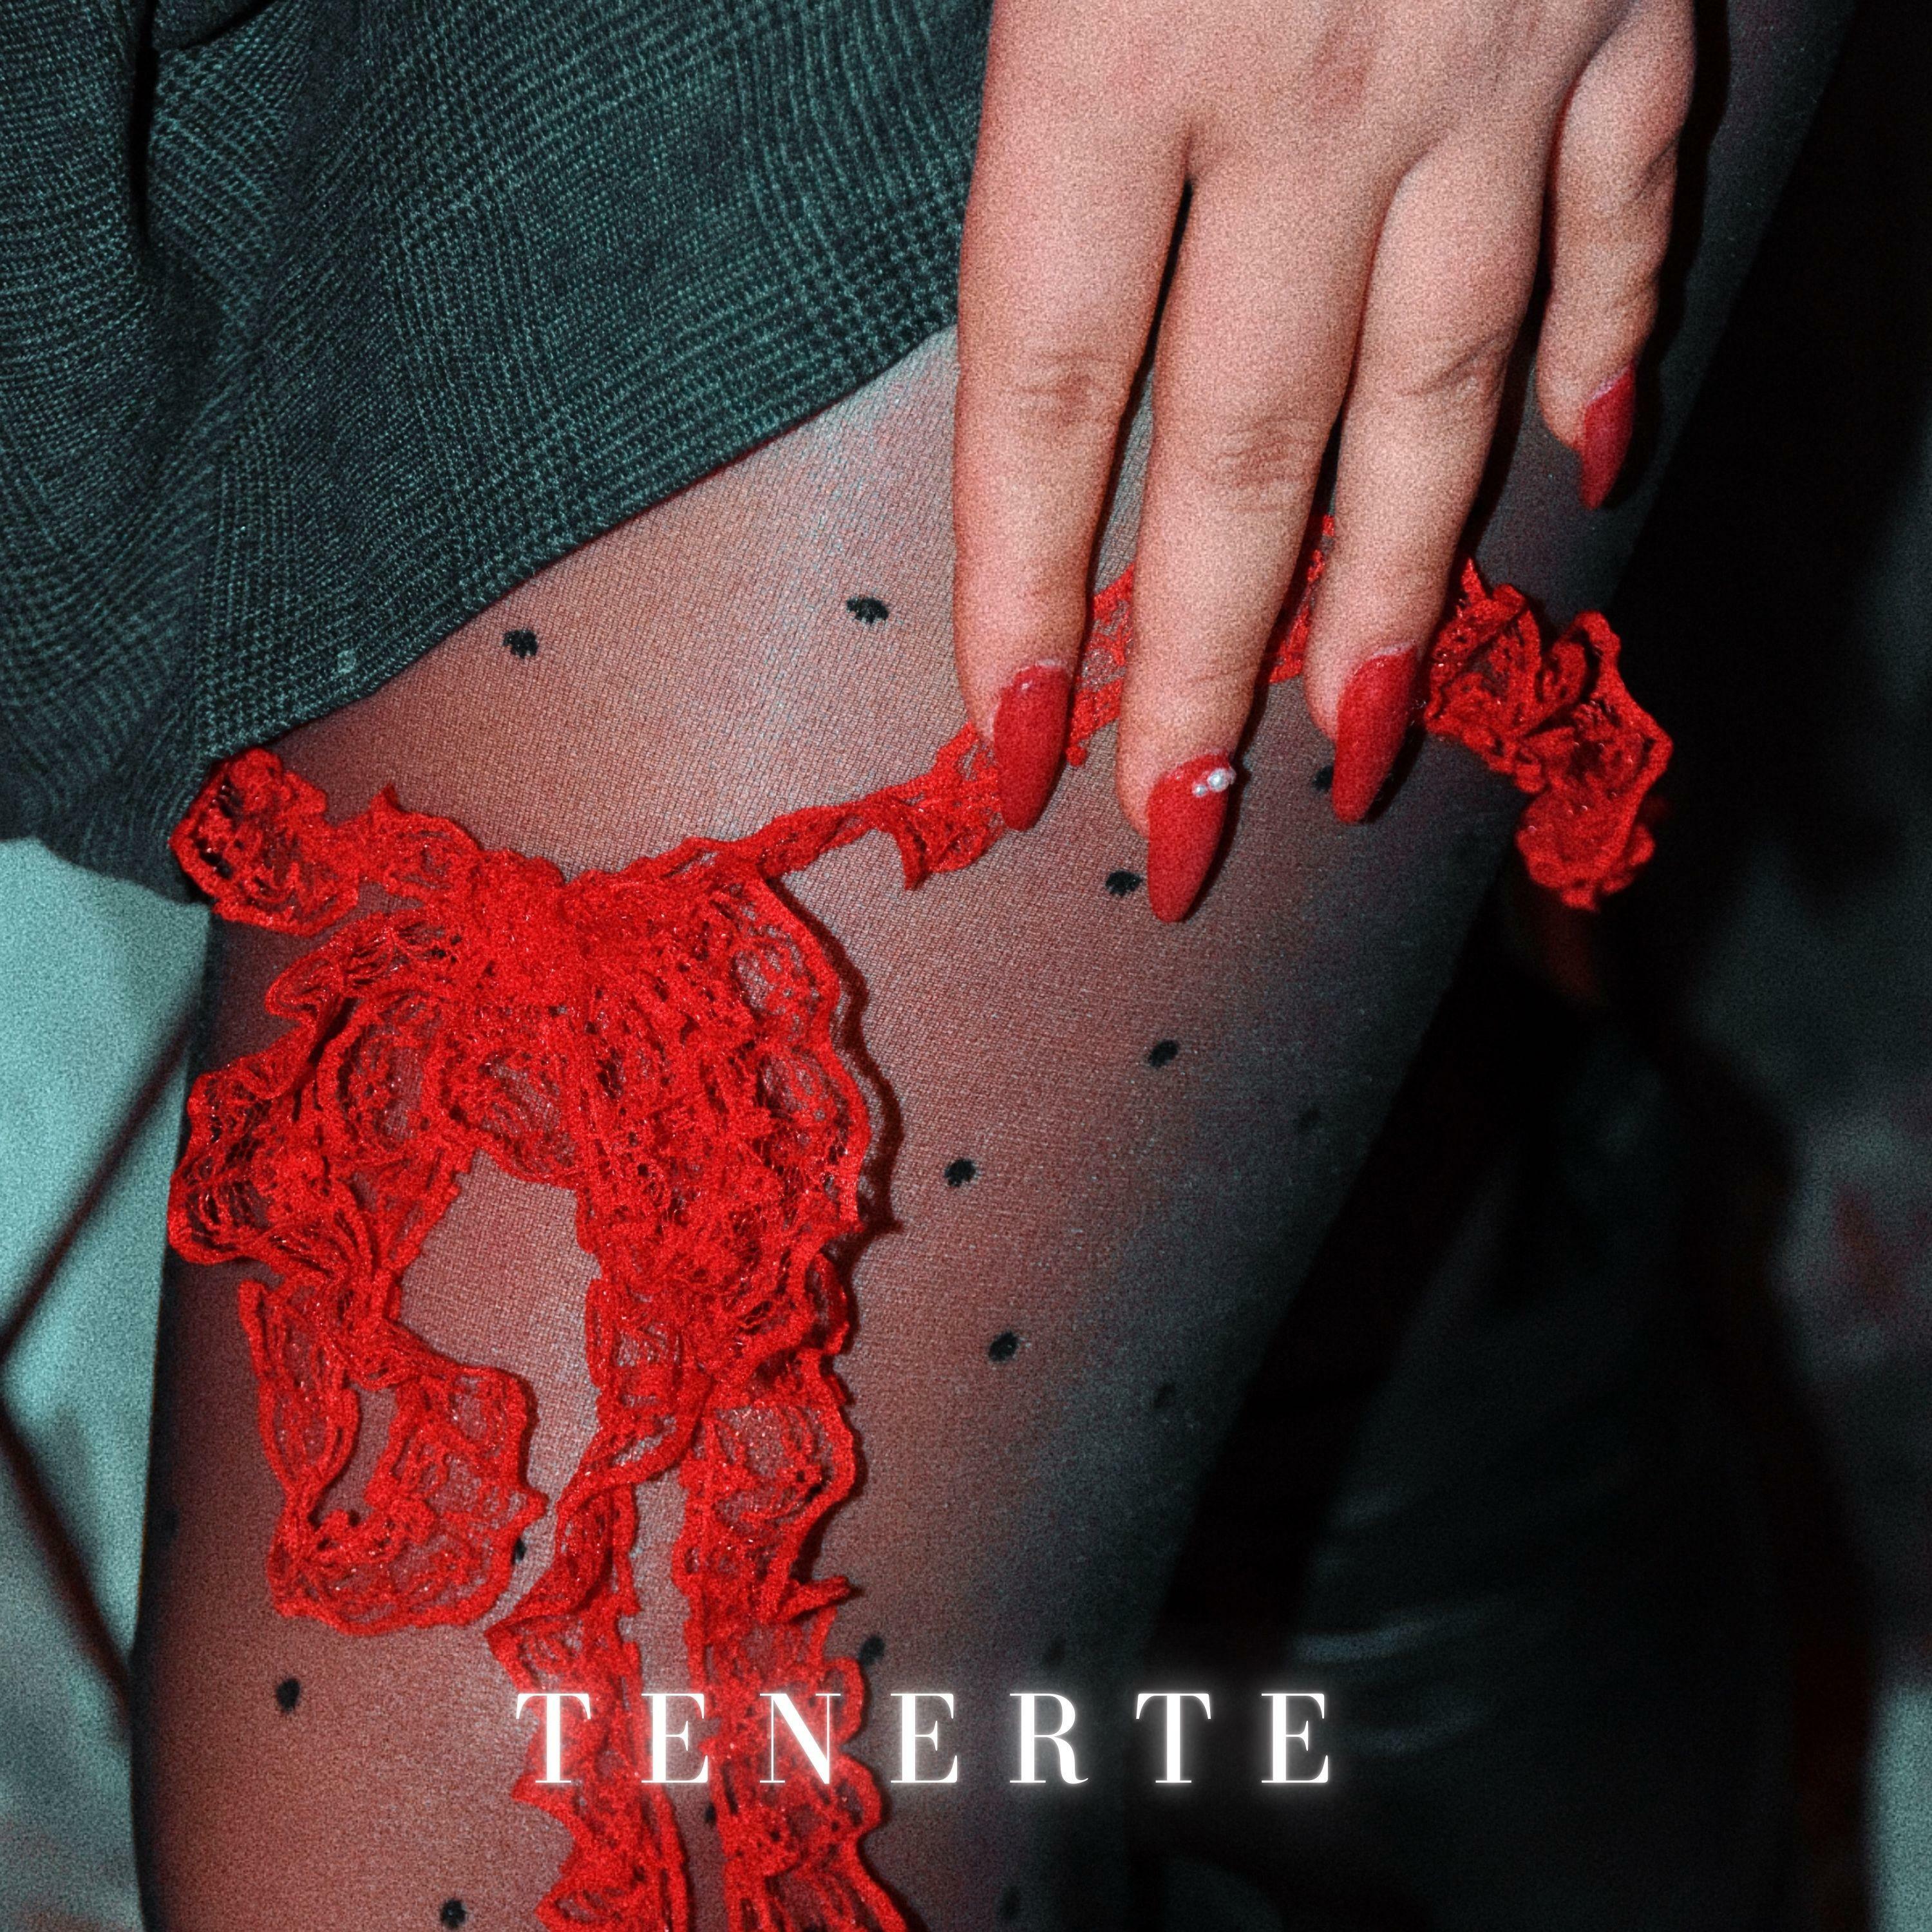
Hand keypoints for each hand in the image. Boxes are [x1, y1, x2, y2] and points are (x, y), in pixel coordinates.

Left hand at [952, 0, 1693, 916]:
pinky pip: (1629, 211)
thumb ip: (1031, 90)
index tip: (1011, 751)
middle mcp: (1316, 76)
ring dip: (1396, 584)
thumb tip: (1029, 311)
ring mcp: (1496, 51)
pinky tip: (1581, 463)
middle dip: (1204, 665)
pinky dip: (1611, 341)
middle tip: (1178, 827)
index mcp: (1118, 35)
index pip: (1047, 389)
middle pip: (1246, 446)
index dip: (1021, 592)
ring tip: (1354, 739)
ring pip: (1441, 381)